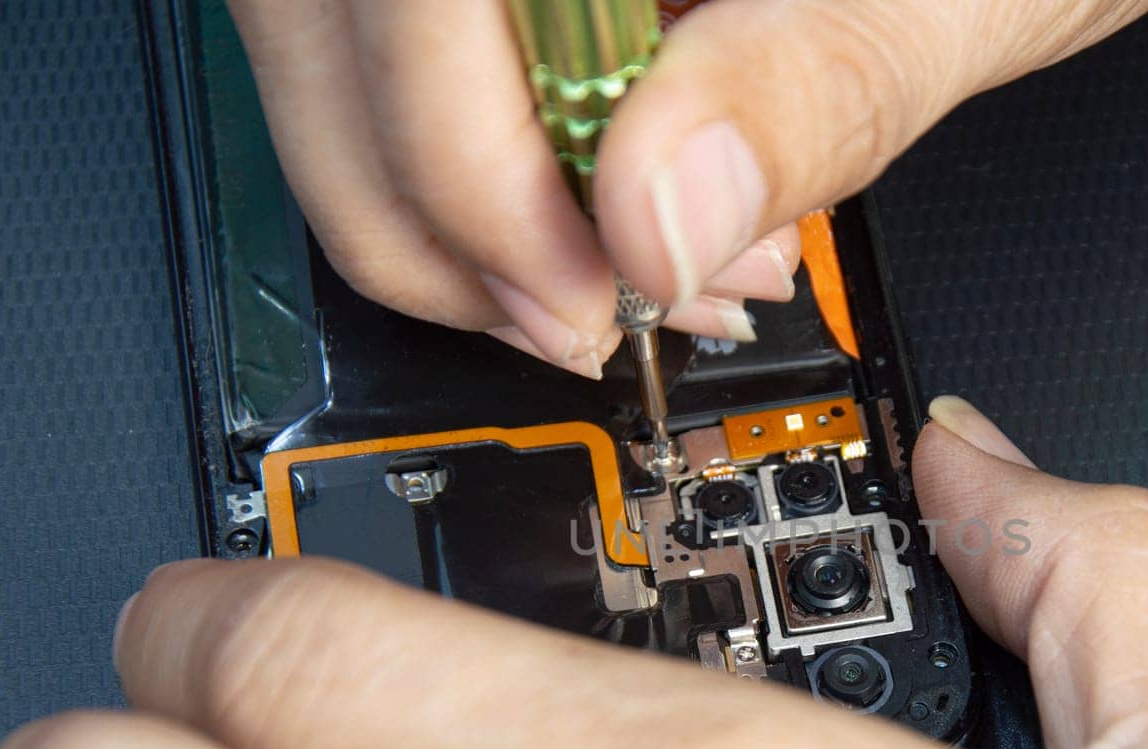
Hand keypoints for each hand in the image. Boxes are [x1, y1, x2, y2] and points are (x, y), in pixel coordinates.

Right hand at [225, 0, 1147, 376]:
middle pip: (329, 26)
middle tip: (577, 320)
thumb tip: (657, 219)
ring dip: (452, 205)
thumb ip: (818, 84)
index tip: (584, 289)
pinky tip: (614, 212)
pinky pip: (415, 55)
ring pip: (347, 52)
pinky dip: (489, 163)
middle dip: (433, 212)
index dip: (456, 159)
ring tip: (625, 278)